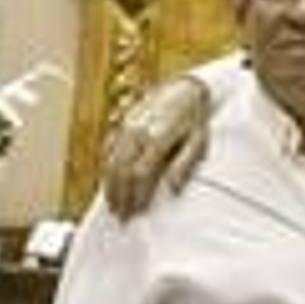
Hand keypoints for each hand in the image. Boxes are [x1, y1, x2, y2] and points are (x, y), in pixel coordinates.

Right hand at [101, 76, 211, 215]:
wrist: (187, 87)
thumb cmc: (195, 117)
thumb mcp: (198, 141)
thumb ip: (183, 165)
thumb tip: (172, 190)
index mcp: (157, 138)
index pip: (140, 175)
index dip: (136, 196)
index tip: (137, 212)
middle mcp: (138, 131)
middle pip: (121, 170)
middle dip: (120, 196)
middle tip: (121, 216)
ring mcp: (128, 125)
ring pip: (111, 160)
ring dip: (110, 185)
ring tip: (113, 204)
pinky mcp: (123, 121)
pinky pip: (108, 146)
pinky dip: (106, 166)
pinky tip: (108, 180)